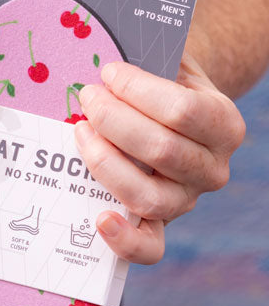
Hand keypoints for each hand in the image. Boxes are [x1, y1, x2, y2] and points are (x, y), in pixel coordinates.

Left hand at [72, 52, 245, 263]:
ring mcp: (185, 202)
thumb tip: (108, 56)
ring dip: (105, 165)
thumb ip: (152, 61)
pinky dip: (122, 238)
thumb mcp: (172, 69)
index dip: (139, 91)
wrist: (174, 125)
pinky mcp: (159, 227)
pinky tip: (98, 218)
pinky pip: (147, 248)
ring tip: (80, 135)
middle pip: (160, 150)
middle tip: (86, 99)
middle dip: (114, 121)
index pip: (182, 110)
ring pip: (146, 195)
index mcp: (224, 126)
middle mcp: (212, 170)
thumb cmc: (164, 93)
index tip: (107, 73)